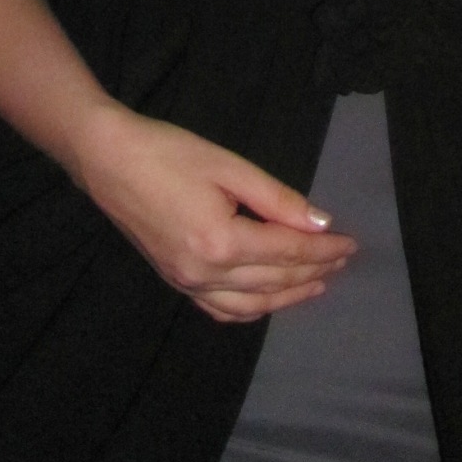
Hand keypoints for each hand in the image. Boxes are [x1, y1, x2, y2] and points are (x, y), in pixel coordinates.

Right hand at [73, 101, 356, 322]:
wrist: (109, 159)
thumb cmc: (170, 153)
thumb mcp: (229, 166)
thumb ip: (277, 199)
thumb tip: (320, 222)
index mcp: (222, 241)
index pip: (288, 252)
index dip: (323, 250)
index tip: (352, 244)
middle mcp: (205, 272)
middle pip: (274, 280)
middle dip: (313, 272)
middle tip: (343, 261)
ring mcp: (187, 283)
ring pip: (251, 304)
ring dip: (288, 297)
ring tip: (318, 284)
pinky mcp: (175, 281)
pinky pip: (221, 309)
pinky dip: (251, 308)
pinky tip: (268, 299)